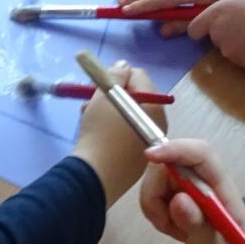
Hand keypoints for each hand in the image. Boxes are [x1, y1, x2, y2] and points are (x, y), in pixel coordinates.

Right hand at [70, 62, 162, 201]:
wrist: (94, 177)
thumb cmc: (100, 132)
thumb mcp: (104, 96)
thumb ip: (115, 75)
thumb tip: (124, 66)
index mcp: (155, 105)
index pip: (139, 76)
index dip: (118, 75)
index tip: (100, 83)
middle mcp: (157, 122)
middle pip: (136, 96)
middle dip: (113, 94)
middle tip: (93, 98)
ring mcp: (148, 140)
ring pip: (128, 114)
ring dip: (109, 109)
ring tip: (87, 113)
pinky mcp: (137, 156)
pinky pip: (127, 132)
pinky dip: (112, 127)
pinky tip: (94, 131)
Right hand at [138, 137, 244, 243]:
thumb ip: (198, 225)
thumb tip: (177, 200)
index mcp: (220, 183)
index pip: (199, 152)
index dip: (175, 148)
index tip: (150, 155)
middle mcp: (201, 176)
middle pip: (167, 164)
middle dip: (156, 192)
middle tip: (166, 224)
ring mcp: (186, 183)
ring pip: (155, 180)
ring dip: (156, 208)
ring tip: (178, 231)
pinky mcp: (174, 192)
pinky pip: (153, 194)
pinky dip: (156, 213)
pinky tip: (174, 228)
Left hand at [188, 0, 244, 70]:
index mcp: (215, 14)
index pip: (194, 28)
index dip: (200, 26)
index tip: (212, 22)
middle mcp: (216, 33)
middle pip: (211, 35)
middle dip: (221, 31)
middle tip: (240, 22)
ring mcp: (227, 49)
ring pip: (224, 46)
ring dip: (232, 41)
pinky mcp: (238, 62)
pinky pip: (237, 56)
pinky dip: (242, 50)